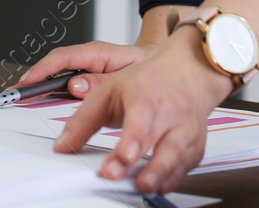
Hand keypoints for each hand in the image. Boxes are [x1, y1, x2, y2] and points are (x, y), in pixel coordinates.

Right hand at [17, 40, 148, 98]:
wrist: (158, 66)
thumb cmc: (145, 69)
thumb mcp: (128, 75)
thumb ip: (101, 82)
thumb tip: (74, 86)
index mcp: (97, 53)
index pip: (63, 58)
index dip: (42, 70)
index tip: (28, 82)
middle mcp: (87, 59)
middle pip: (54, 66)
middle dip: (34, 79)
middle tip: (15, 94)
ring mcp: (85, 69)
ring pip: (57, 75)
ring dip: (39, 86)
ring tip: (21, 99)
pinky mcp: (86, 79)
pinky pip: (64, 83)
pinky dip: (51, 91)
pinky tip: (39, 101)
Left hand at [52, 25, 234, 194]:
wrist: (187, 71)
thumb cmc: (148, 81)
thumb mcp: (109, 90)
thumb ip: (84, 119)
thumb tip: (63, 145)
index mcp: (147, 95)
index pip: (141, 120)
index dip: (131, 142)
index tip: (118, 160)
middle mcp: (171, 113)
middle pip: (161, 142)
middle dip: (145, 165)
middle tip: (125, 180)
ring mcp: (186, 130)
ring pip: (179, 157)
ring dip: (161, 176)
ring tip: (142, 187)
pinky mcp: (195, 146)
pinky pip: (186, 167)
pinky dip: (172, 178)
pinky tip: (157, 185)